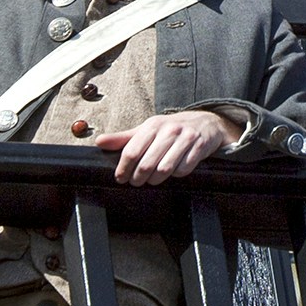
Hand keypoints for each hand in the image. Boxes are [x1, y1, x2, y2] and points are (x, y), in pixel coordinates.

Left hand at [94, 111, 241, 185]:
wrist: (205, 122)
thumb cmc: (170, 129)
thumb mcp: (147, 130)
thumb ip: (124, 138)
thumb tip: (99, 142)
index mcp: (152, 125)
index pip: (132, 150)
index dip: (123, 168)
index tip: (120, 178)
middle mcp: (168, 130)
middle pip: (147, 163)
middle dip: (139, 177)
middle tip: (136, 182)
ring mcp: (185, 138)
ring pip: (165, 168)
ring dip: (156, 179)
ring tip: (152, 180)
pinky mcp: (199, 147)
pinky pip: (184, 169)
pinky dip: (176, 175)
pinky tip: (172, 173)